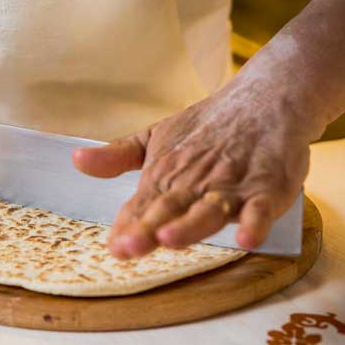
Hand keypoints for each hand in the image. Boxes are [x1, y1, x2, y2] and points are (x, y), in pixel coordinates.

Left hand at [73, 78, 320, 258]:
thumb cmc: (208, 126)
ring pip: (208, 210)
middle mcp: (194, 183)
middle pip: (169, 208)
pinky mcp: (267, 188)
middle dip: (148, 228)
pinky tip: (247, 240)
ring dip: (190, 225)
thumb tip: (76, 160)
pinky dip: (255, 223)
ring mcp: (231, 186)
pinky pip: (261, 208)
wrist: (267, 97)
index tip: (112, 246)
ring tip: (169, 240)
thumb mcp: (157, 137)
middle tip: (129, 247)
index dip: (127, 225)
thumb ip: (118, 156)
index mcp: (166, 174)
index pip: (142, 204)